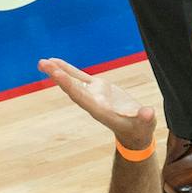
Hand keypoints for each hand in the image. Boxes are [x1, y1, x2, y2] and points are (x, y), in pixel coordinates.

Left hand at [38, 55, 156, 149]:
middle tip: (43, 64)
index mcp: (101, 111)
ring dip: (57, 71)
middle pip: (72, 88)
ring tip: (42, 61)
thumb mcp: (145, 124)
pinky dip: (68, 69)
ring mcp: (93, 94)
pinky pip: (79, 76)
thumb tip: (148, 113)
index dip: (70, 86)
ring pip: (72, 80)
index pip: (82, 97)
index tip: (57, 75)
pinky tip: (55, 61)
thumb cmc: (140, 129)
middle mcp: (93, 102)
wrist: (135, 130)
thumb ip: (146, 119)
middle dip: (58, 76)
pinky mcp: (98, 88)